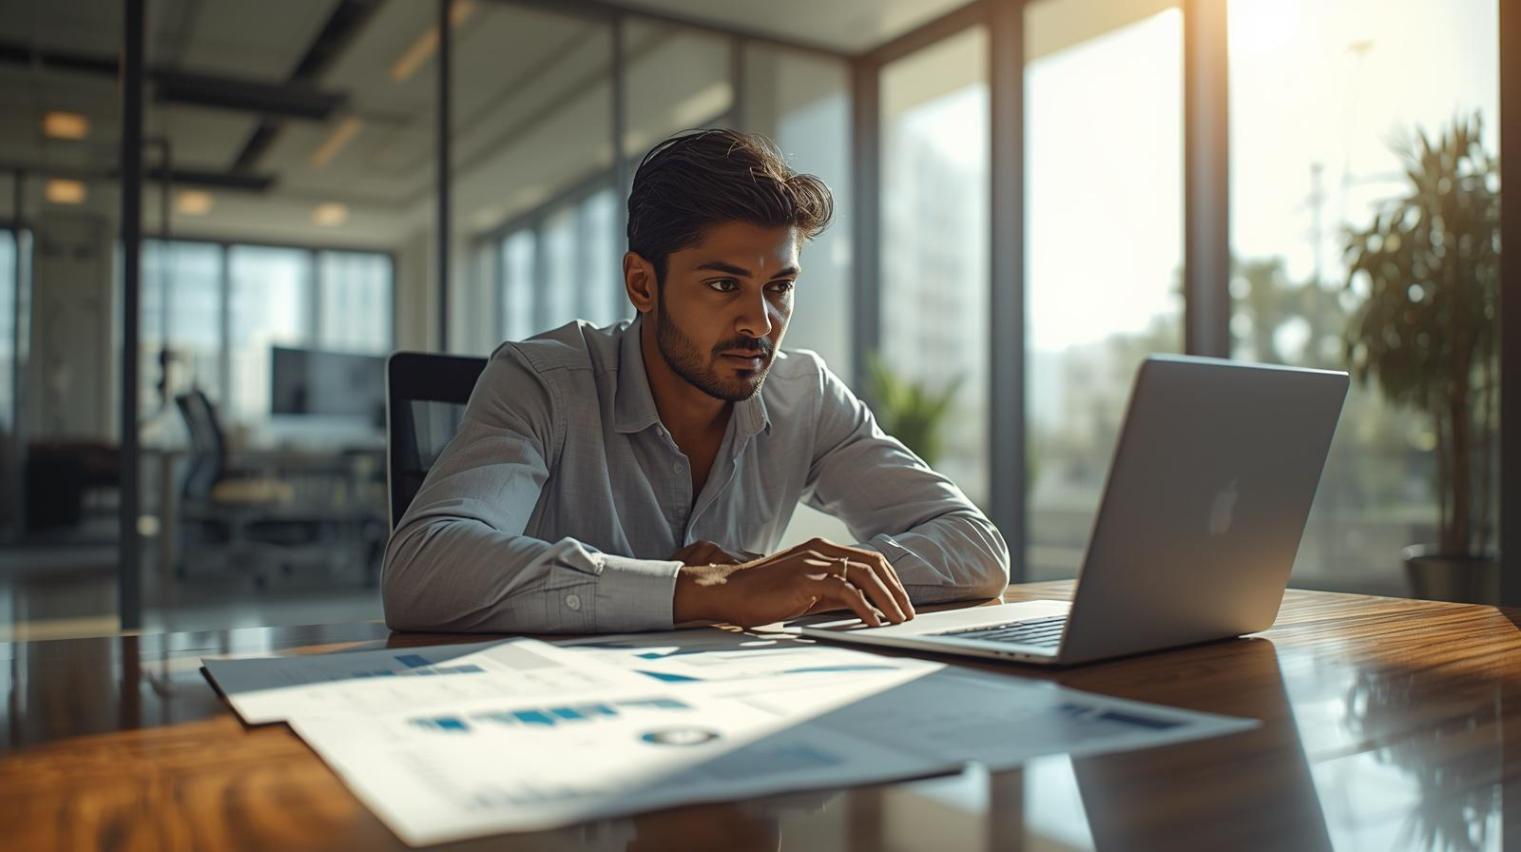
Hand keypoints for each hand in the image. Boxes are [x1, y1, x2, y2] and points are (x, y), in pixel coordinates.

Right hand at [673, 538, 914, 628]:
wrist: (727, 592)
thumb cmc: (761, 596)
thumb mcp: (803, 591)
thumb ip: (830, 593)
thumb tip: (861, 607)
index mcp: (821, 549)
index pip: (869, 560)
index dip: (890, 580)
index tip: (901, 602)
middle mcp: (821, 550)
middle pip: (874, 565)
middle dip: (896, 590)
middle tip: (907, 614)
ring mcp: (814, 561)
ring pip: (865, 576)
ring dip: (887, 599)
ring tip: (897, 620)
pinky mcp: (806, 578)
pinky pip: (847, 591)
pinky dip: (865, 607)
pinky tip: (873, 623)